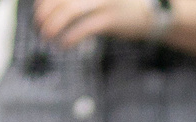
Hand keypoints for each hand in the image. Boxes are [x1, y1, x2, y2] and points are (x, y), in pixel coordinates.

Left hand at [34, 0, 155, 43]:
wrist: (157, 11)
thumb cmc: (123, 3)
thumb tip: (47, 6)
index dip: (44, 0)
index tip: (39, 9)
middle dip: (43, 12)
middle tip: (39, 25)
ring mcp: (104, 0)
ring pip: (68, 11)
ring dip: (52, 25)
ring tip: (47, 36)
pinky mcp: (111, 19)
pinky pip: (83, 29)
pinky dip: (69, 38)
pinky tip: (65, 44)